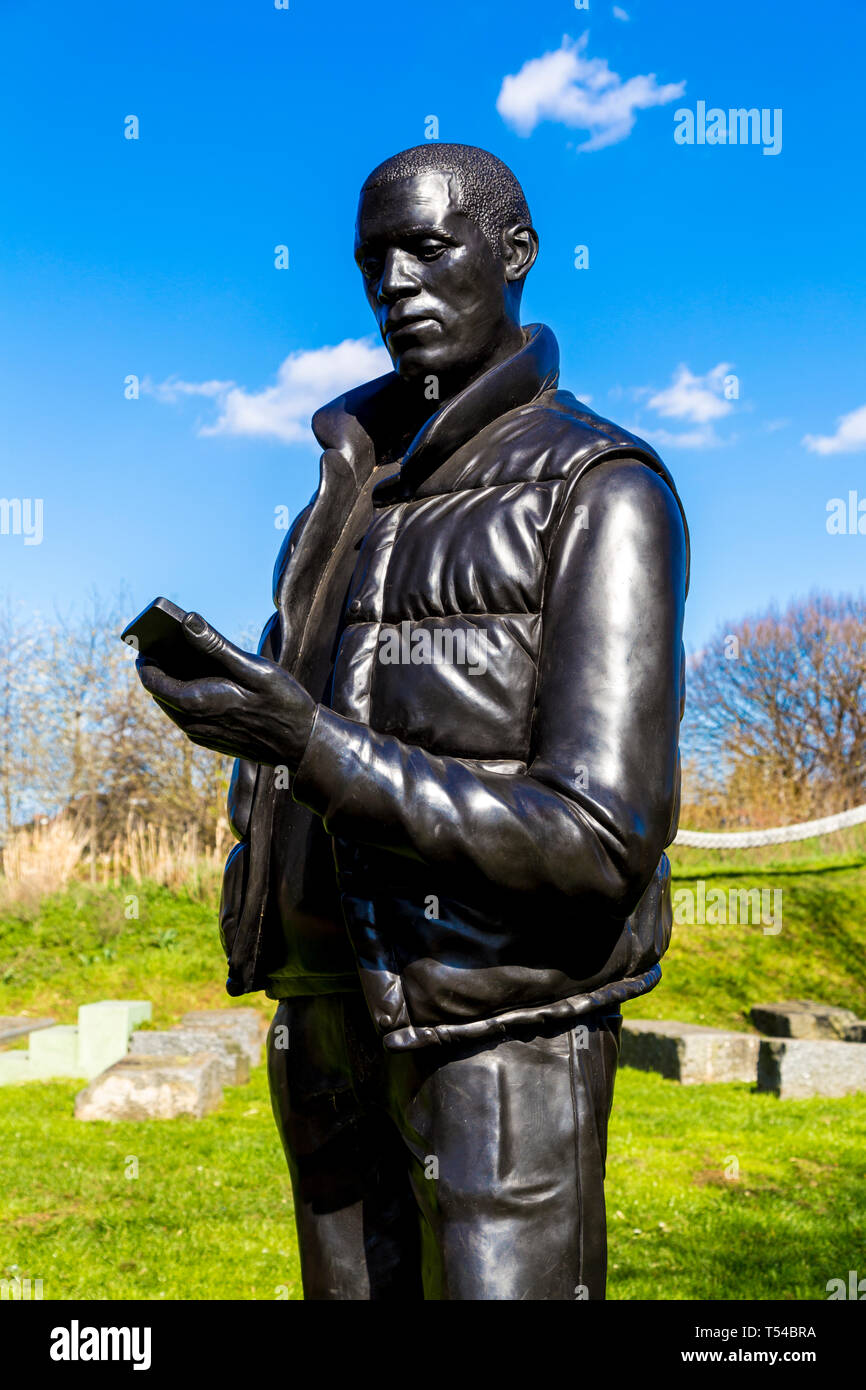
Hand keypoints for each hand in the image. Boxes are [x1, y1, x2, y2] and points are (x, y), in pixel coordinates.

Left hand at [135, 611, 315, 767]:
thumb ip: (216, 646)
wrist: (303, 745)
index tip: (149, 640)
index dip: (146, 660)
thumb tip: (187, 621)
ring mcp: (201, 735)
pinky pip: (187, 716)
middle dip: (159, 669)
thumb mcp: (253, 668)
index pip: (151, 681)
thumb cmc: (283, 703)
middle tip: (166, 644)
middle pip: (159, 693)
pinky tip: (204, 682)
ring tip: (183, 658)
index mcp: (196, 703)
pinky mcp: (212, 741)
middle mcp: (192, 723)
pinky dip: (187, 697)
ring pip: (172, 706)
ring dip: (173, 683)